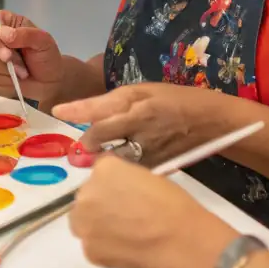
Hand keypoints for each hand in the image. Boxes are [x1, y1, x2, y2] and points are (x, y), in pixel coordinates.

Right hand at [0, 12, 63, 103]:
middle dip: (6, 61)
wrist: (48, 80)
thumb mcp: (43, 41)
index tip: (8, 54)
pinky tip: (15, 80)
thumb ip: (25, 34)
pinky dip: (5, 83)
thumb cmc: (46, 55)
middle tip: (23, 66)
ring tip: (22, 72)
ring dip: (8, 73)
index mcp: (2, 21)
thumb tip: (3, 34)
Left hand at [55, 82, 232, 167]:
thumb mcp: (143, 91)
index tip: (58, 113)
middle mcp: (141, 132)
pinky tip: (121, 174)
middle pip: (102, 146)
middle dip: (88, 147)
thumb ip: (110, 103)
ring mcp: (150, 155)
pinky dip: (121, 176)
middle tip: (85, 147)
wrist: (211, 123)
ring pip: (115, 165)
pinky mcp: (158, 171)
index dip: (76, 115)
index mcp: (138, 109)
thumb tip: (74, 113)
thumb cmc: (174, 100)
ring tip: (102, 161)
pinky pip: (131, 177)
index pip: (99, 118)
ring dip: (103, 164)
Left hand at [70, 154, 234, 267]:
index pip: (100, 173)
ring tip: (125, 234)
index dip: (114, 185)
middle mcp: (86, 194)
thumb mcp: (146, 177)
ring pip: (84, 223)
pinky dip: (105, 247)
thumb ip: (124, 180)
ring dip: (98, 225)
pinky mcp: (88, 251)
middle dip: (100, 205)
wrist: (177, 240)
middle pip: (87, 198)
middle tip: (124, 216)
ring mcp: (84, 224)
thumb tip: (118, 192)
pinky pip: (93, 246)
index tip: (127, 195)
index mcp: (104, 169)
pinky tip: (126, 249)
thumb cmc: (171, 203)